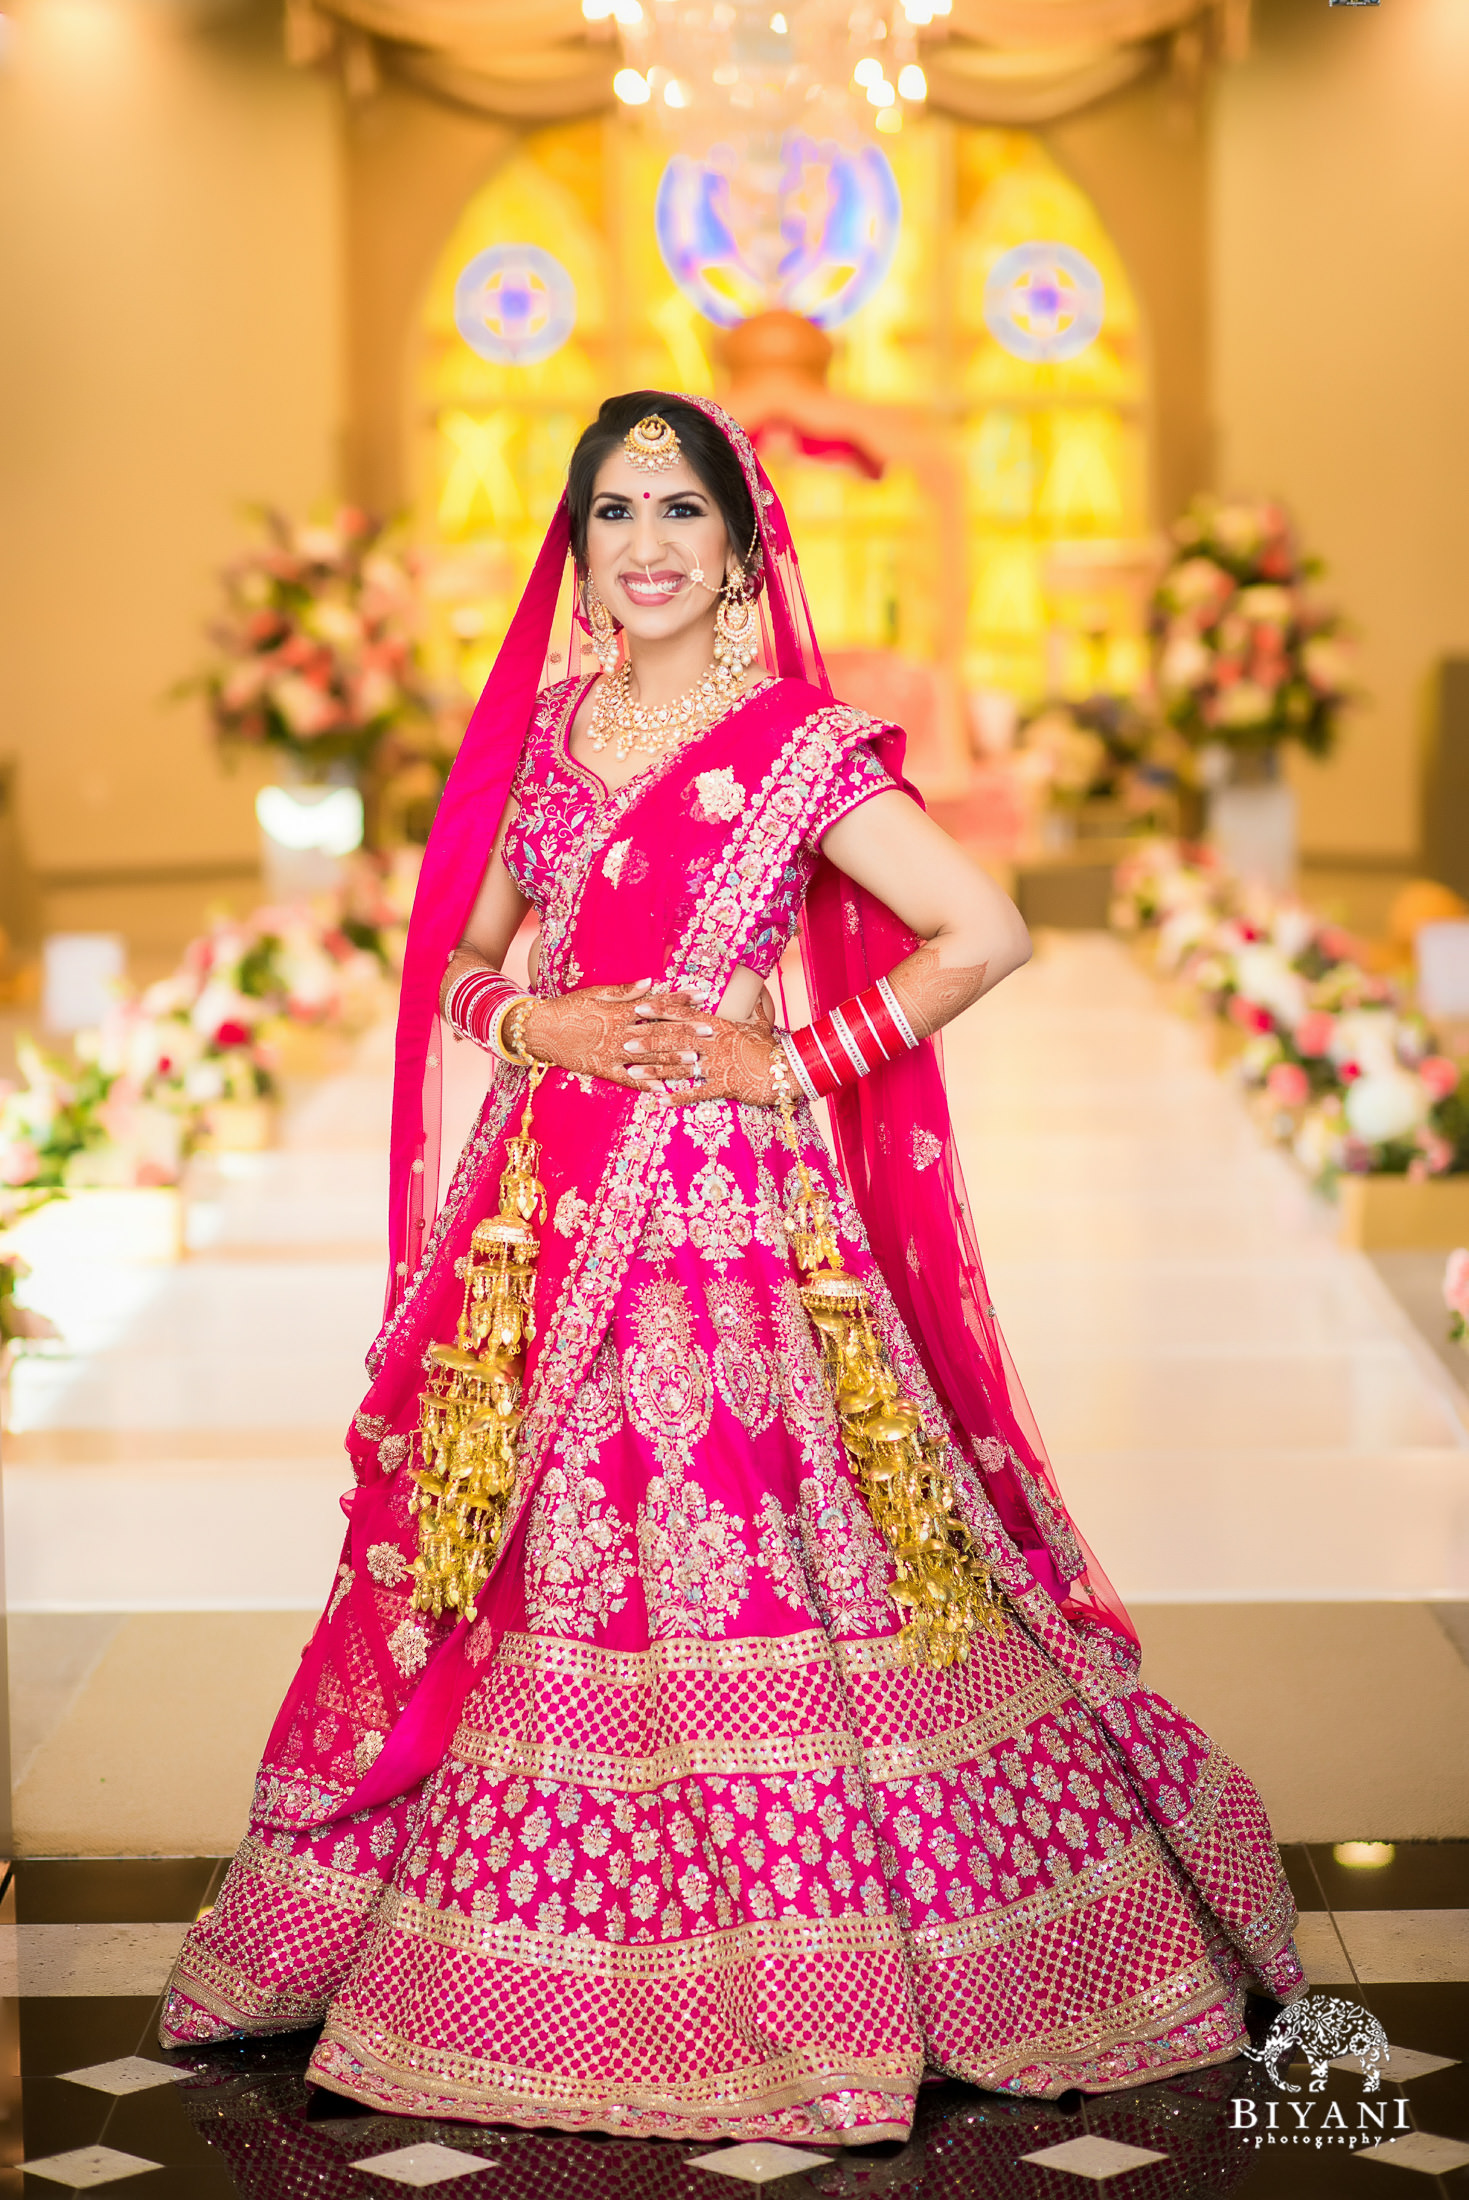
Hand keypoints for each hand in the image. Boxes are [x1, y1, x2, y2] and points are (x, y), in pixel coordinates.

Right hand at [523, 980, 699, 1092]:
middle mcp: (619, 1032)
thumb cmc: (567, 1008)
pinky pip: (627, 1080)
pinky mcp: (603, 1070)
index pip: (655, 1003)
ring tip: (695, 1061)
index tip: (701, 995)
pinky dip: (644, 1085)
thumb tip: (651, 981)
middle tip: (710, 1031)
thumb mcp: (594, 993)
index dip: (679, 999)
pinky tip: (663, 1090)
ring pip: (648, 1058)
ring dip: (672, 1060)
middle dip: (685, 1031)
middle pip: (658, 1032)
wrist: (539, 1030)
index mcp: (620, 1010)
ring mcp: (612, 1053)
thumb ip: (624, 990)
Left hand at [629, 991, 781, 1106]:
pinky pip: (697, 1092)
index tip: (640, 1008)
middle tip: (625, 1041)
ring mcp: (719, 1064)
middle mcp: (714, 1042)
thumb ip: (755, 1009)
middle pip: (675, 1039)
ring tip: (633, 1071)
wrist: (791, 1069)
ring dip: (655, 1069)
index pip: (685, 1014)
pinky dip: (677, 1097)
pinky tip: (659, 1100)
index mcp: (720, 1025)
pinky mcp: (725, 1085)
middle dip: (649, 1040)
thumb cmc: (774, 1047)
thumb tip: (756, 993)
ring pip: (680, 1065)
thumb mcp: (763, 1024)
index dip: (660, 1010)